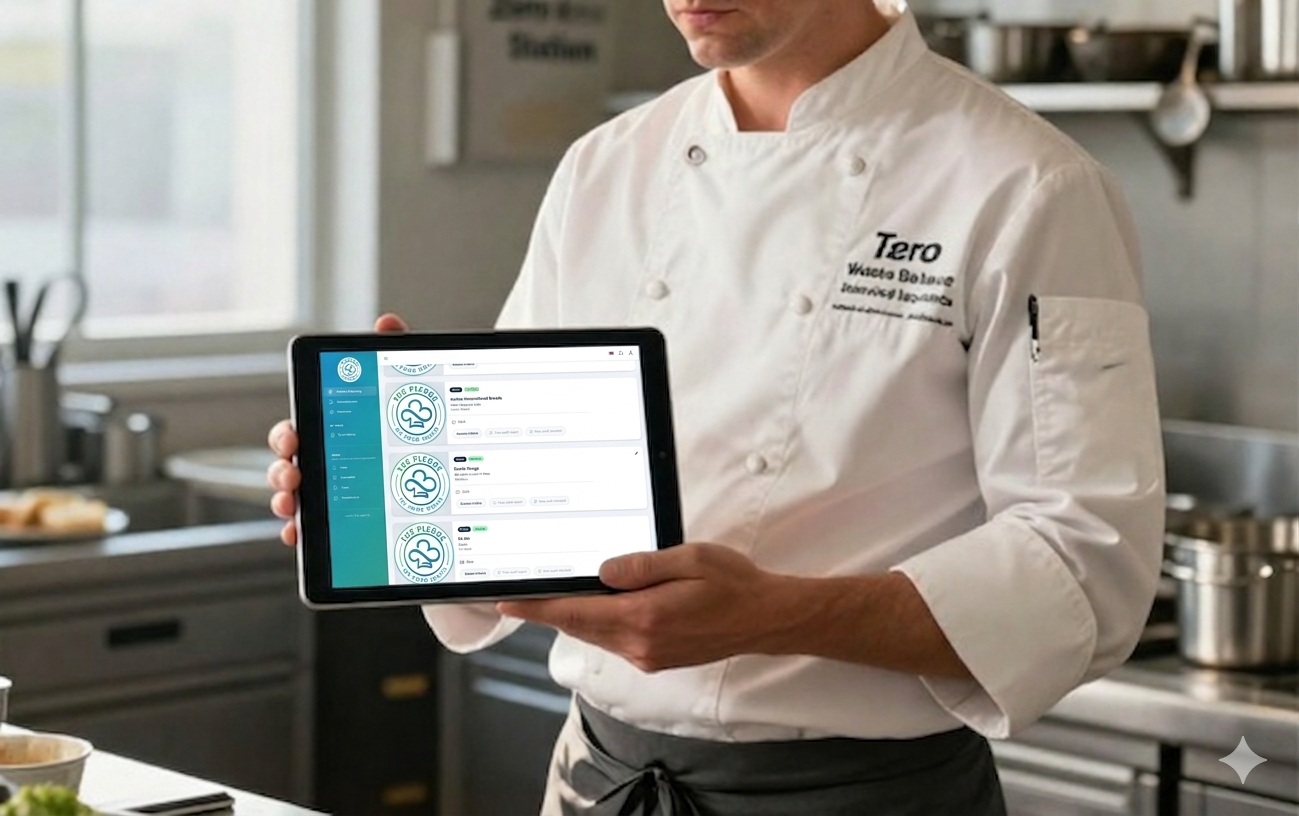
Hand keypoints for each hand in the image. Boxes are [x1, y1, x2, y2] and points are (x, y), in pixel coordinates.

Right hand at [267, 313, 409, 544]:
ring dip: (286, 505)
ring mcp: (337, 496)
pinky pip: (319, 535)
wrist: (455, 466)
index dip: (286, 436)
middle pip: (290, 469)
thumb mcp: (416, 384)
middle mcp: (329, 464)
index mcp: (334, 431)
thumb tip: (386, 322)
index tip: (292, 440)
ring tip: (293, 508)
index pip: (297, 432)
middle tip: (293, 476)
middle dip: (280, 472)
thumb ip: (399, 352)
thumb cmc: (425, 421)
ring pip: (298, 502)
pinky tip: (301, 538)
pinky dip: (302, 536)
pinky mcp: (350, 525)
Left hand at [497, 544, 800, 672]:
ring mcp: (648, 655)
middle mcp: (641, 644)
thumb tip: (603, 571)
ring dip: (574, 618)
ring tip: (552, 598)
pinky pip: (616, 640)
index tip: (508, 604)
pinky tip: (599, 607)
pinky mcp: (656, 658)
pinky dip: (600, 624)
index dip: (538, 610)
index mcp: (644, 617)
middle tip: (519, 596)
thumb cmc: (733, 584)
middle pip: (580, 627)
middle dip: (548, 612)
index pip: (576, 614)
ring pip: (597, 635)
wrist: (765, 619)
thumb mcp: (689, 558)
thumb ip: (642, 566)